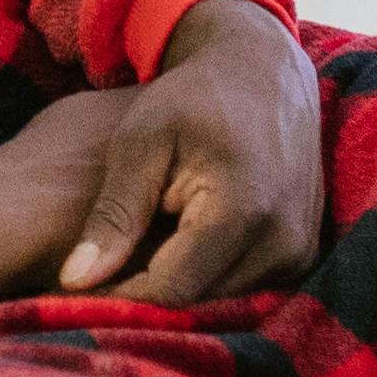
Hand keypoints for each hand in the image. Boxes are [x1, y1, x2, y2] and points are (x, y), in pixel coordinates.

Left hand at [53, 0, 325, 303]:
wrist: (264, 71)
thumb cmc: (191, 100)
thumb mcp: (140, 144)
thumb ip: (113, 215)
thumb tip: (74, 281)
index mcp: (241, 212)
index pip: (171, 291)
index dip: (120, 298)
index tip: (77, 292)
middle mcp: (282, 242)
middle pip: (198, 305)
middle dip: (145, 299)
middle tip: (97, 283)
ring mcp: (299, 252)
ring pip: (220, 303)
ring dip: (177, 292)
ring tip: (130, 266)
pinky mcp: (302, 255)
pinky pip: (244, 289)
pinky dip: (205, 280)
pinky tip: (170, 256)